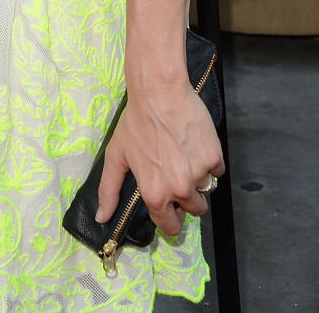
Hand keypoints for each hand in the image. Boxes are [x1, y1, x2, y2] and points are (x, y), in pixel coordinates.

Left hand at [96, 82, 224, 236]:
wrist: (159, 92)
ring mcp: (199, 174)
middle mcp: (179, 189)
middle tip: (176, 173)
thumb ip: (109, 190)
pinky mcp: (215, 158)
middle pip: (194, 210)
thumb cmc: (136, 121)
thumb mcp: (116, 155)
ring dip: (198, 179)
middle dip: (187, 197)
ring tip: (184, 156)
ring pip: (206, 190)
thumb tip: (101, 218)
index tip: (170, 206)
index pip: (171, 227)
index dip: (171, 217)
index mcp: (155, 194)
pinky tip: (194, 145)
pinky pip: (217, 170)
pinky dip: (209, 161)